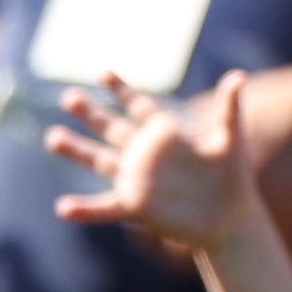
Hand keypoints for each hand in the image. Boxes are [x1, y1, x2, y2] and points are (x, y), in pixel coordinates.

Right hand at [48, 72, 260, 256]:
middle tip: (68, 97)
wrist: (230, 218)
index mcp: (165, 132)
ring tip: (53, 138)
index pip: (138, 105)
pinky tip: (63, 207)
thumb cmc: (233, 176)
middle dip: (90, 113)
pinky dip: (84, 209)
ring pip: (100, 162)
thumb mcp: (232, 139)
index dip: (120, 89)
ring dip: (76, 150)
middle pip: (111, 129)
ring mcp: (137, 180)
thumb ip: (229, 107)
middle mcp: (145, 153)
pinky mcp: (135, 207)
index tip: (102, 73)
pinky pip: (104, 207)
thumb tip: (239, 75)